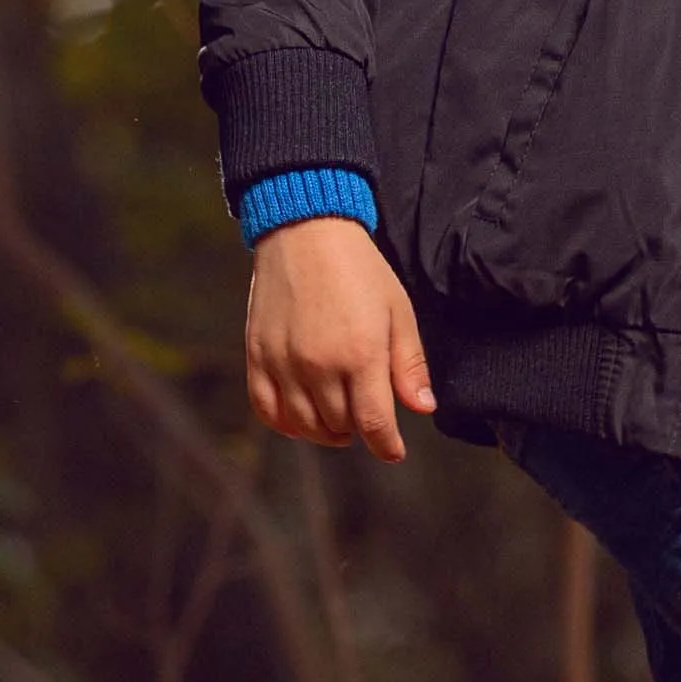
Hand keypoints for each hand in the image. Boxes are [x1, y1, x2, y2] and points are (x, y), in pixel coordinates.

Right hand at [245, 217, 435, 461]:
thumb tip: (423, 408)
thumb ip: (409, 364)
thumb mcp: (398, 312)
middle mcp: (319, 365)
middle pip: (340, 425)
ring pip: (304, 425)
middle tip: (367, 414)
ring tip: (339, 420)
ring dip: (325, 431)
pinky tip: (302, 418)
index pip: (374, 423)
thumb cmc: (360, 270)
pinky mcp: (257, 356)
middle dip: (360, 429)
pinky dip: (285, 423)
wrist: (306, 231)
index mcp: (361, 354)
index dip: (387, 445)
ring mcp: (283, 362)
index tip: (394, 450)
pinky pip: (266, 409)